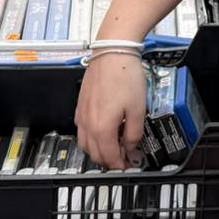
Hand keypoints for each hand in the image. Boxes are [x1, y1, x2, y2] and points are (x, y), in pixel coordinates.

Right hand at [76, 52, 148, 168]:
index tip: (130, 166)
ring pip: (85, 144)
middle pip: (95, 154)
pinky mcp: (80, 106)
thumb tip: (131, 148)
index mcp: (102, 128)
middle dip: (109, 161)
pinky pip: (81, 130)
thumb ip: (134, 133)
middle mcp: (87, 124)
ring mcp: (81, 115)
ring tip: (114, 147)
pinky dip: (90, 138)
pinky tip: (102, 131)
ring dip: (98, 151)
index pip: (109, 157)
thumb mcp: (138, 109)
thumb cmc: (125, 77)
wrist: (112, 53)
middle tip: (124, 159)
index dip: (120, 166)